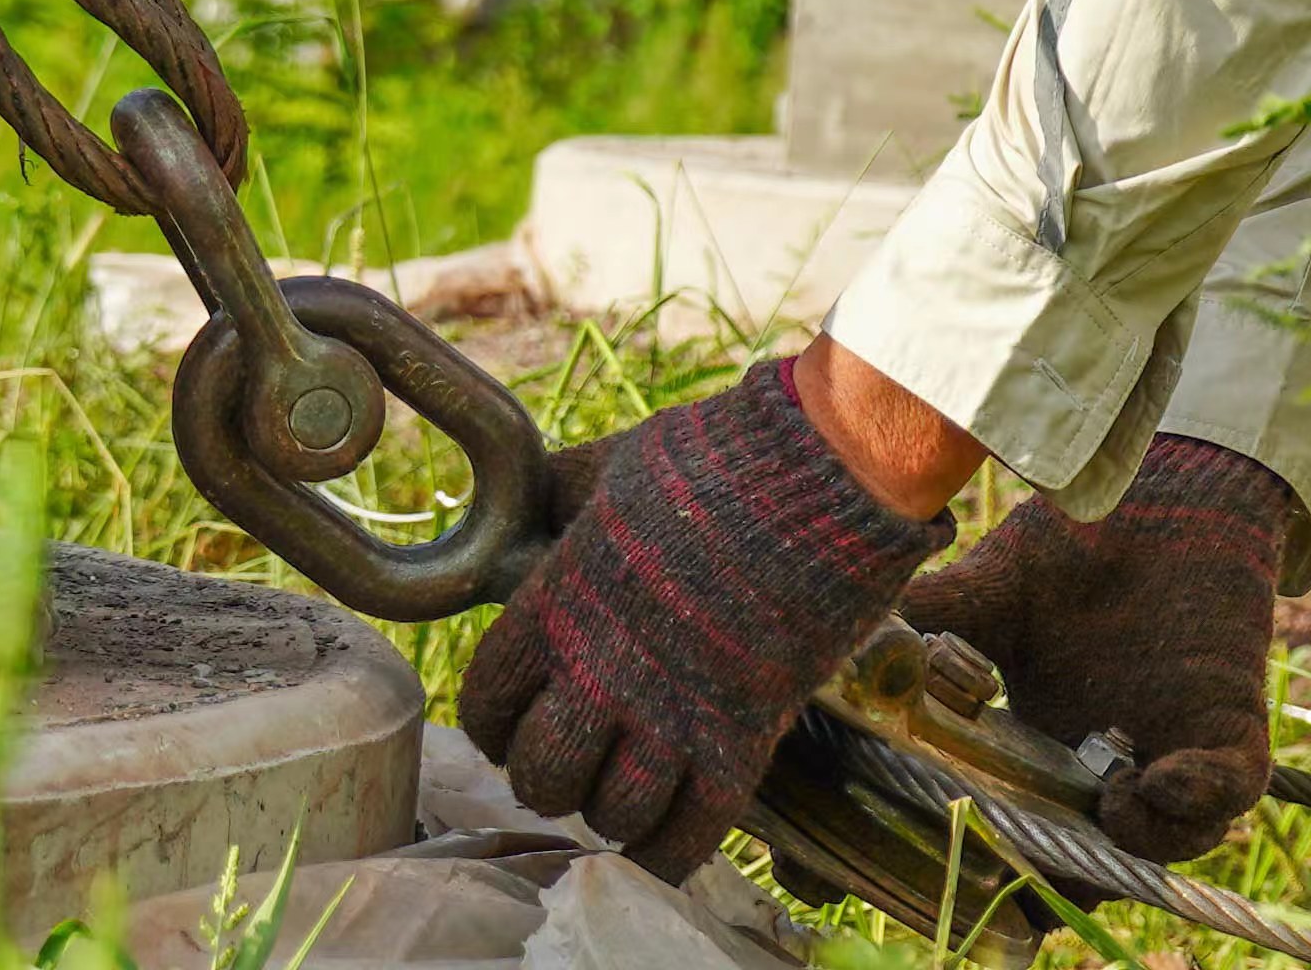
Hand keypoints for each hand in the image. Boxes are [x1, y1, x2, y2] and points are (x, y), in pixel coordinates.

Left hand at [455, 359, 948, 879]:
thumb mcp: (614, 469)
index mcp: (558, 603)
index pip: (486, 700)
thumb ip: (565, 505)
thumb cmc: (719, 458)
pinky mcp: (742, 739)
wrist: (824, 474)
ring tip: (629, 791)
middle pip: (540, 774)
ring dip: (614, 812)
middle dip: (551, 776)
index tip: (517, 720)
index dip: (495, 721)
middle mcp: (600, 671)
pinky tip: (669, 837)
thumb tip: (529, 506)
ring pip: (610, 814)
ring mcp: (671, 712)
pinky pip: (688, 835)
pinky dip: (671, 851)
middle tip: (579, 760)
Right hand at [898, 433, 1297, 862]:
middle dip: (1055, 885)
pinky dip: (1195, 800)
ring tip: (1105, 801)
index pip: (1014, 844)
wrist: (1161, 489)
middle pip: (1085, 869)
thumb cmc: (1072, 541)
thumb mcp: (984, 591)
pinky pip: (1228, 792)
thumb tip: (839, 649)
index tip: (938, 875)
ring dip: (1130, 848)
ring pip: (1161, 849)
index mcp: (1040, 749)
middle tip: (1025, 868)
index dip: (979, 874)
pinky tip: (1155, 776)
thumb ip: (920, 623)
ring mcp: (1169, 749)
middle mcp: (1104, 765)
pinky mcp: (1228, 724)